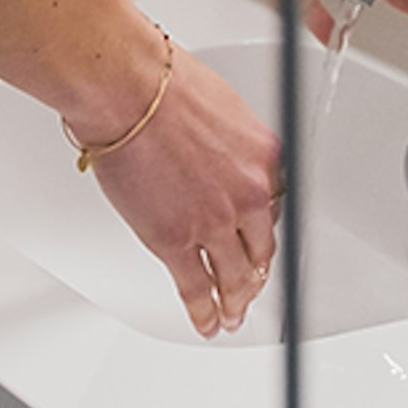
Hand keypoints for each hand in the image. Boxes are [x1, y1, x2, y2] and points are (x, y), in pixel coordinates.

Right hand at [88, 38, 281, 336]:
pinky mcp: (176, 241)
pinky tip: (207, 322)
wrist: (129, 90)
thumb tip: (225, 164)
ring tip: (231, 316)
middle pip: (261, 250)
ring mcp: (213, 222)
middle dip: (255, 274)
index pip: (277, 208)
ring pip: (234, 278)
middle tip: (251, 288)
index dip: (265, 230)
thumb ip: (234, 148)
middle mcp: (248, 194)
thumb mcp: (226, 111)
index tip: (261, 243)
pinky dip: (204, 312)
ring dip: (234, 302)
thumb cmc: (167, 86)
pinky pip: (196, 289)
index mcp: (265, 159)